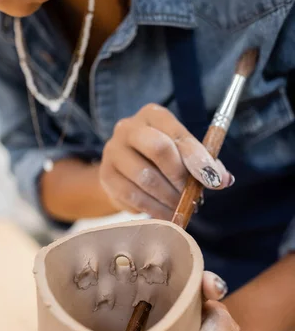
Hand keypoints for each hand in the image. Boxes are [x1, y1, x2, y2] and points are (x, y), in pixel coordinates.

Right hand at [100, 104, 234, 217]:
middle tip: (193, 195)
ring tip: (181, 207)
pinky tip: (166, 214)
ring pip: (146, 177)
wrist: (123, 172)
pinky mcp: (106, 176)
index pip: (178, 134)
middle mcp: (129, 128)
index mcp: (152, 115)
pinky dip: (154, 209)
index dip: (199, 159)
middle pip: (159, 149)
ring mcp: (113, 151)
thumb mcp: (182, 154)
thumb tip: (224, 179)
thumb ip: (203, 163)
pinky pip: (133, 196)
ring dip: (169, 198)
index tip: (215, 180)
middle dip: (181, 177)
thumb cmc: (159, 160)